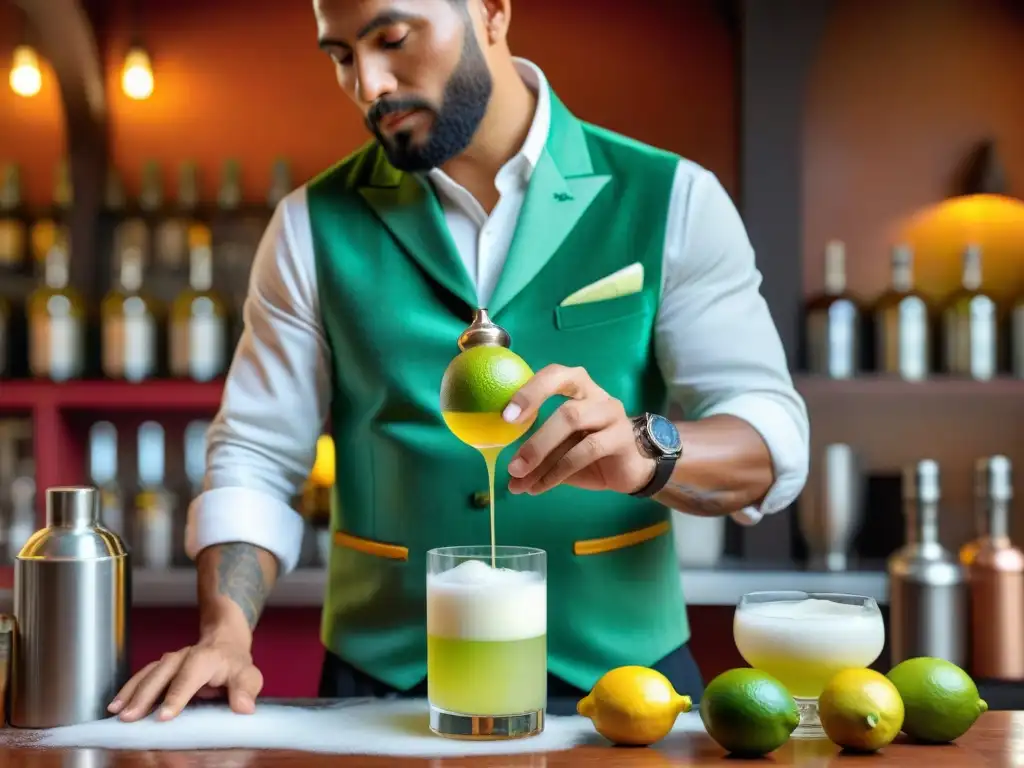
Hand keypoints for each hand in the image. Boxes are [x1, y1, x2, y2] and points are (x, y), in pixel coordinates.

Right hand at [108, 637, 262, 721]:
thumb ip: (245, 690)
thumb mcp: (247, 676)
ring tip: (117, 713)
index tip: (164, 716)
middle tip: (130, 717)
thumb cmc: (235, 666)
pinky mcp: (161, 667)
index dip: (177, 695)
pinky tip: (116, 704)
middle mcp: (185, 656)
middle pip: (162, 674)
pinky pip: (142, 676)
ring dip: (132, 693)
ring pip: (148, 674)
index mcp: (206, 659)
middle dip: (145, 695)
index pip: (190, 676)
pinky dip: (128, 689)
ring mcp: (170, 660)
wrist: (224, 643)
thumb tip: (244, 708)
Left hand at [504, 364, 655, 495]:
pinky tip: (540, 487)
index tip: (505, 416)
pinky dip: (558, 472)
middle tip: (511, 460)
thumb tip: (510, 476)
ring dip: (541, 453)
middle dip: (535, 435)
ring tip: (519, 477)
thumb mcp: (559, 450)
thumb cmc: (589, 451)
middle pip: (565, 405)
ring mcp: (611, 414)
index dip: (530, 391)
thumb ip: (537, 454)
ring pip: (573, 424)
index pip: (554, 375)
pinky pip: (586, 452)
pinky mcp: (621, 438)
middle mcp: (596, 395)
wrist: (631, 469)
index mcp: (577, 387)